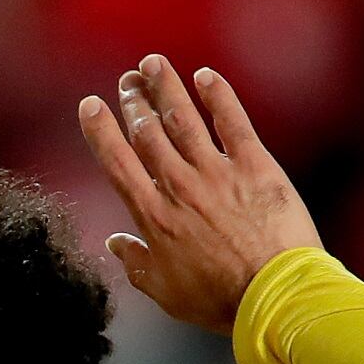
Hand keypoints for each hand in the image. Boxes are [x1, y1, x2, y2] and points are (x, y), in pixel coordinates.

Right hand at [79, 54, 321, 332]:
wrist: (273, 293)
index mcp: (153, 216)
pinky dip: (218, 96)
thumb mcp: (164, 290)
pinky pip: (233, 122)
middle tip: (126, 80)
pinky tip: (206, 77)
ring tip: (153, 63)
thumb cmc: (217, 299)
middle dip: (133, 101)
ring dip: (166, 87)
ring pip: (183, 119)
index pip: (117, 163)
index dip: (100, 130)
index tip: (90, 104)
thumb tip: (116, 243)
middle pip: (148, 133)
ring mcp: (217, 172)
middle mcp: (179, 186)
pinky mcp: (255, 166)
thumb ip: (136, 263)